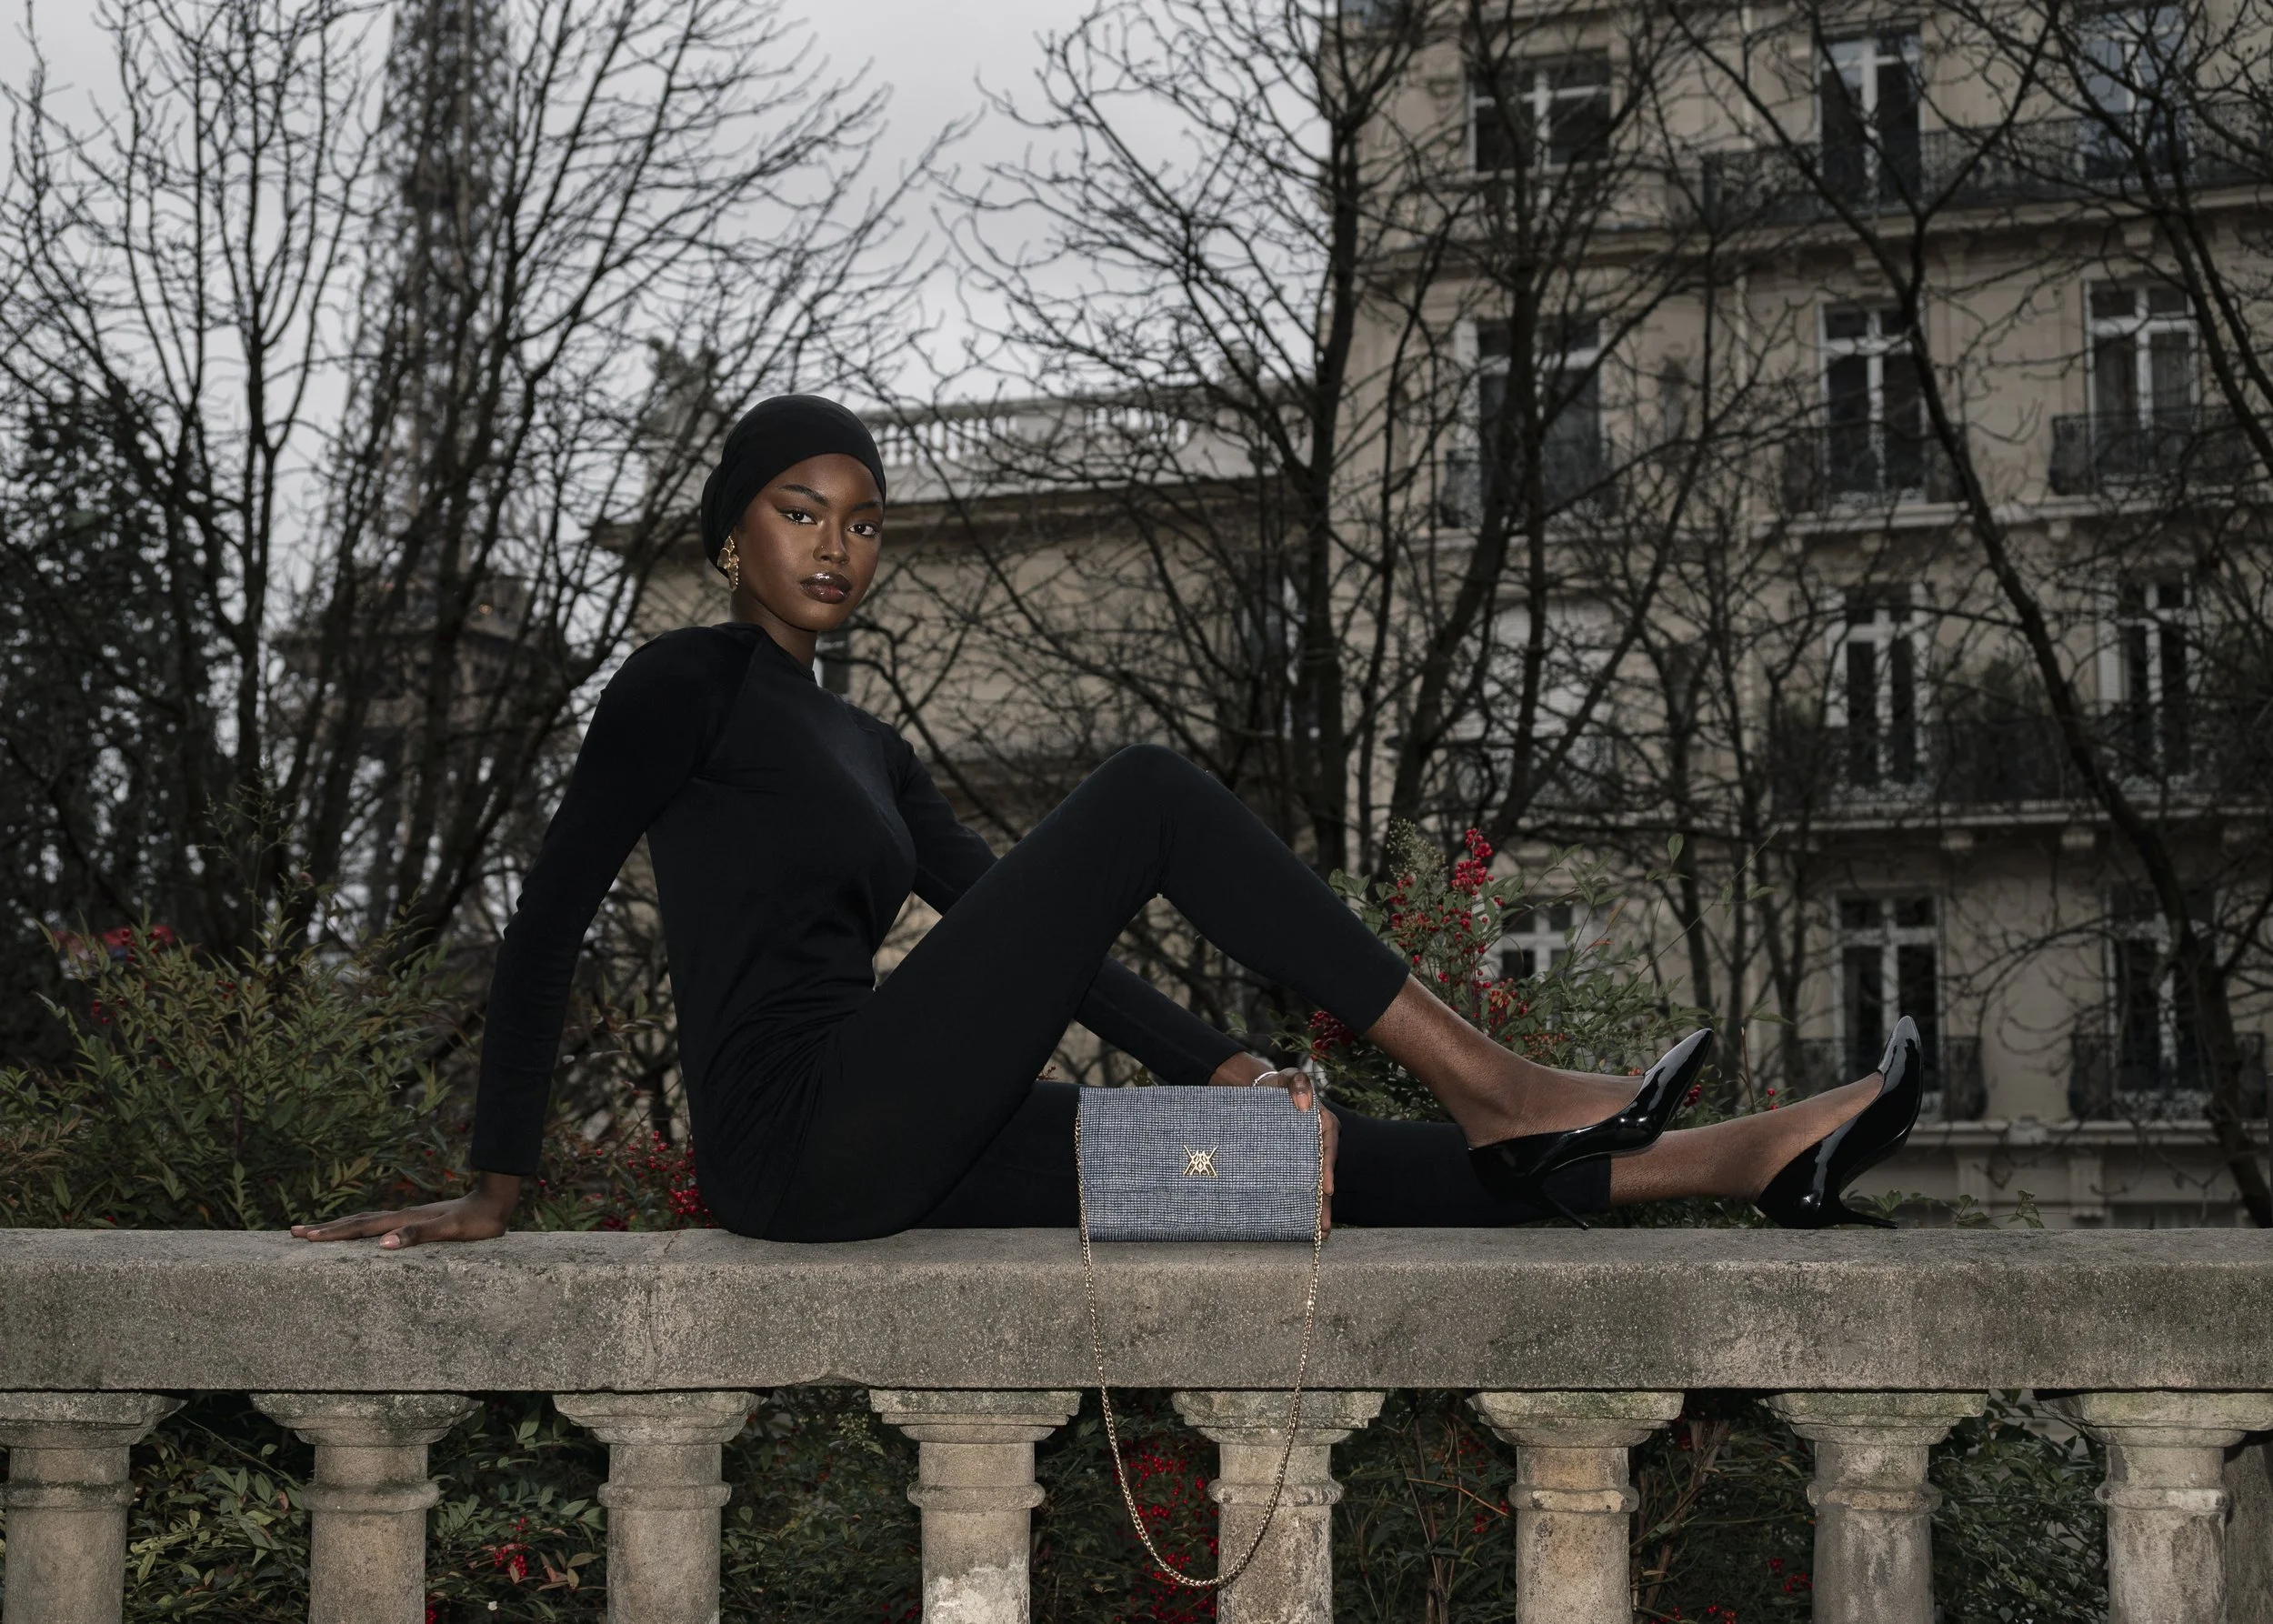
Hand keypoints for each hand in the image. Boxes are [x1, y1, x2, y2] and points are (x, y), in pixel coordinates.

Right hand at [291, 1171, 520, 1248]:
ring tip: (315, 1231)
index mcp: (403, 1219)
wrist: (494, 1202)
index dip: (332, 1234)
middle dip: (324, 1229)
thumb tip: (382, 1244)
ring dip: (338, 1228)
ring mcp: (407, 1217)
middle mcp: (400, 1216)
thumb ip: (418, 1235)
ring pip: (364, 1223)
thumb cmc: (476, 1221)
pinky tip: (359, 1235)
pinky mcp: (416, 1221)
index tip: (304, 1237)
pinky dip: (359, 1230)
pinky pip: (378, 1226)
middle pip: (355, 1222)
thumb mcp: (450, 1230)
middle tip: (293, 1232)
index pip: (360, 1228)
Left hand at [1208, 1053, 1338, 1232]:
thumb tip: (1305, 1105)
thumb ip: (1297, 1084)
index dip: (1328, 1169)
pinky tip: (1301, 1221)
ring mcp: (1305, 1154)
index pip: (1328, 1148)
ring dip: (1317, 1207)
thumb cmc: (1277, 1083)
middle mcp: (1318, 1142)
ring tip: (1319, 1232)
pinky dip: (1301, 1200)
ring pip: (1313, 1183)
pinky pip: (1298, 1182)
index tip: (1326, 1188)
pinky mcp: (1291, 1162)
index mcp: (1323, 1124)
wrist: (1256, 1090)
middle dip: (1326, 1201)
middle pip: (1324, 1174)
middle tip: (1325, 1226)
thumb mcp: (1289, 1077)